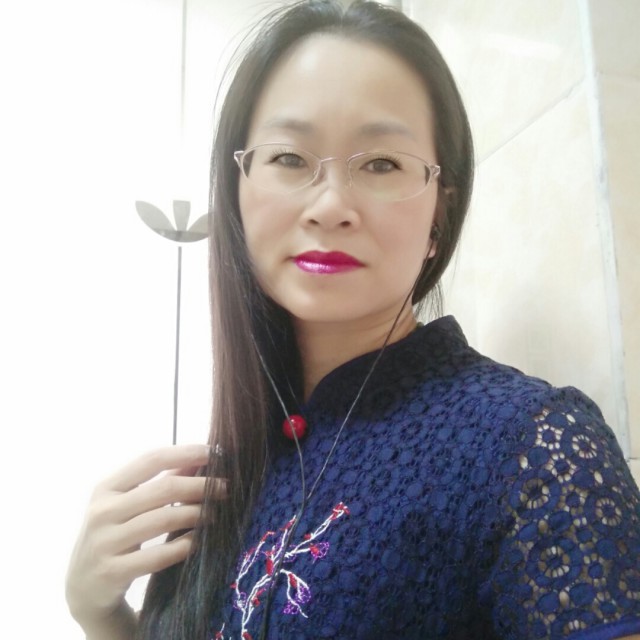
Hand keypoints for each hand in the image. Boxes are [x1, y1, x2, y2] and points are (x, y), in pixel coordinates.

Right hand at [65, 444, 219, 632]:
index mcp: (106, 488)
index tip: (213, 453)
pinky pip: (159, 555)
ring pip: (164, 519)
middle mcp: (102, 512)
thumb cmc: (115, 534)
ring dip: (197, 514)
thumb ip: (160, 481)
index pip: (151, 459)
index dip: (185, 453)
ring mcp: (105, 543)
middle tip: (225, 488)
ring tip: (215, 514)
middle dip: (200, 486)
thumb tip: (200, 458)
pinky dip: (185, 545)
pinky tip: (199, 540)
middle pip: (163, 489)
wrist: (83, 588)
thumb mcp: (128, 505)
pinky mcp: (113, 572)